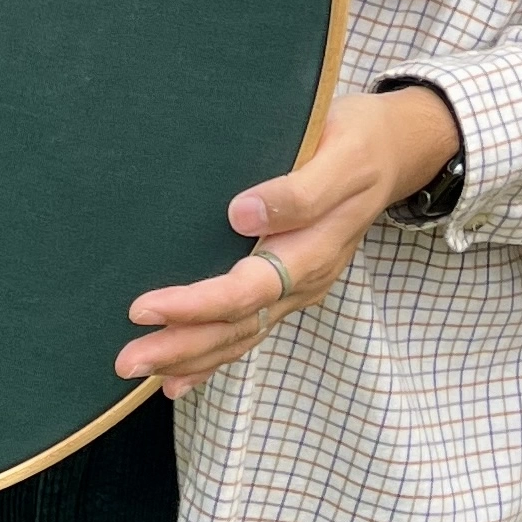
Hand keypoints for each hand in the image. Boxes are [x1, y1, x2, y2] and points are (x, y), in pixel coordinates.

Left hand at [116, 84, 460, 398]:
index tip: (144, 307)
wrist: (395, 151)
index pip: (246, 291)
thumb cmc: (361, 143)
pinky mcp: (288, 284)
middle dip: (180, 347)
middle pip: (238, 325)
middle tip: (126, 360)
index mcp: (314, 250)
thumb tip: (241, 214)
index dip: (195, 305)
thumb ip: (299, 191)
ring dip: (190, 357)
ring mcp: (297, 287)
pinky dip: (214, 357)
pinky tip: (179, 378)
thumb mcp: (341, 155)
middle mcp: (305, 279)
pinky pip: (249, 329)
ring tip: (140, 371)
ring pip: (240, 335)